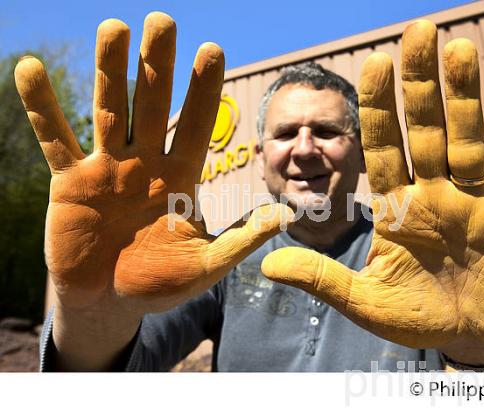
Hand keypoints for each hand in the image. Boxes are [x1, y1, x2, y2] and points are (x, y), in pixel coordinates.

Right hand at [15, 13, 290, 317]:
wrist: (110, 300)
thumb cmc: (159, 282)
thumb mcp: (205, 265)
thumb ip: (241, 241)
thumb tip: (286, 217)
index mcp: (180, 177)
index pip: (197, 125)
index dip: (203, 90)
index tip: (212, 50)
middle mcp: (146, 163)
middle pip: (153, 105)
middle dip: (157, 65)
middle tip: (163, 20)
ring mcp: (107, 168)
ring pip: (110, 110)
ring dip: (109, 70)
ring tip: (113, 27)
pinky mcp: (70, 181)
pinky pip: (56, 138)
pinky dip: (42, 107)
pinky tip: (29, 68)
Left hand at [261, 20, 483, 364]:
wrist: (466, 339)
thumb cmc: (414, 318)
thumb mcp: (362, 302)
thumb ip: (320, 279)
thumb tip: (267, 267)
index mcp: (395, 210)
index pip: (382, 149)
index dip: (378, 108)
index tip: (374, 62)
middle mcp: (431, 196)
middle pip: (423, 132)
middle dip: (419, 86)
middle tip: (418, 32)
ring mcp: (471, 204)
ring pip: (468, 141)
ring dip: (465, 98)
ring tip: (460, 49)